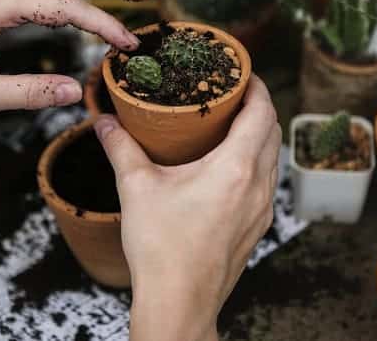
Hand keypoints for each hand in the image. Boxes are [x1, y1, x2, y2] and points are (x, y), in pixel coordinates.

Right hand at [94, 75, 280, 340]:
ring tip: (230, 125)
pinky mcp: (257, 227)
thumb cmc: (161, 249)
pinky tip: (228, 166)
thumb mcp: (136, 188)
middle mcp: (258, 187)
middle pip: (273, 132)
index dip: (257, 86)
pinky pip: (266, 182)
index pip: (262, 112)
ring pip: (272, 158)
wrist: (179, 303)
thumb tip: (104, 121)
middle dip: (258, 106)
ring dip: (259, 135)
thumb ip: (120, 147)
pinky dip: (255, 162)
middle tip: (232, 94)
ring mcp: (261, 210)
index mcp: (235, 168)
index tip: (242, 73)